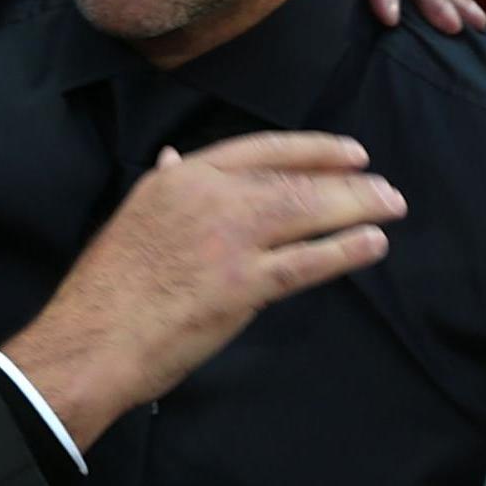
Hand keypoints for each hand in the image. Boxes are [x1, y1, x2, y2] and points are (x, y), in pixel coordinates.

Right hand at [1, 132, 403, 450]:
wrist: (94, 337)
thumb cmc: (109, 284)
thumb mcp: (133, 215)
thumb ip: (163, 186)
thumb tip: (169, 157)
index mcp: (179, 178)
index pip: (259, 149)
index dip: (311, 148)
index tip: (349, 152)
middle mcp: (208, 198)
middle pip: (293, 179)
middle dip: (347, 180)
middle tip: (385, 185)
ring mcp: (228, 240)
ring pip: (306, 212)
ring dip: (356, 207)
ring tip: (391, 207)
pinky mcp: (243, 285)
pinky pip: (307, 261)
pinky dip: (345, 250)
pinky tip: (372, 244)